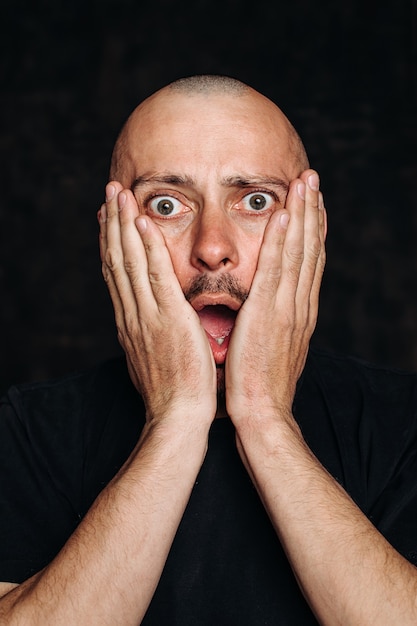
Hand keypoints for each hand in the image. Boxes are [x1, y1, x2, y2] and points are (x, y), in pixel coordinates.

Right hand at [99, 182, 216, 425]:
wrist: (178, 417)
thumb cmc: (173, 391)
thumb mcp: (155, 358)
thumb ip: (153, 335)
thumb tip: (156, 324)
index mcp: (131, 323)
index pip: (116, 274)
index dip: (111, 243)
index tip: (109, 219)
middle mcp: (132, 314)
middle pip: (115, 260)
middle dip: (111, 224)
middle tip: (109, 192)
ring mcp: (146, 316)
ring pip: (128, 261)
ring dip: (122, 225)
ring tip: (118, 193)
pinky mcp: (167, 319)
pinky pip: (154, 276)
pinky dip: (146, 248)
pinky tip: (142, 223)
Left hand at [225, 169, 325, 423]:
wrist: (262, 412)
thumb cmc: (260, 385)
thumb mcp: (271, 348)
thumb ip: (272, 324)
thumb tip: (266, 312)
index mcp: (298, 312)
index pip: (307, 262)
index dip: (311, 230)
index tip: (310, 204)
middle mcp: (299, 304)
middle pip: (309, 249)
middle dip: (312, 211)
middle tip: (312, 179)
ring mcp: (288, 307)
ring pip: (299, 251)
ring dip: (303, 214)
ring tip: (305, 182)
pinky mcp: (270, 312)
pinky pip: (277, 267)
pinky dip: (283, 238)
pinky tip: (285, 213)